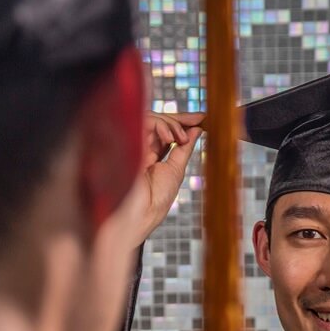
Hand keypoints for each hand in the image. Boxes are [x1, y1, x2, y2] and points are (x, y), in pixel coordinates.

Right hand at [119, 112, 204, 247]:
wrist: (139, 212)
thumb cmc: (154, 200)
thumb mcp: (176, 169)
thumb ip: (184, 148)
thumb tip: (197, 131)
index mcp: (149, 156)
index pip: (165, 132)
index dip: (182, 124)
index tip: (202, 119)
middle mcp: (139, 146)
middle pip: (160, 122)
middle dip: (181, 119)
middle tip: (200, 118)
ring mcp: (132, 142)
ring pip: (153, 118)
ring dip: (173, 124)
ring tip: (181, 138)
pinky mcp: (127, 138)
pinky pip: (146, 120)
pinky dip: (162, 125)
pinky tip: (170, 138)